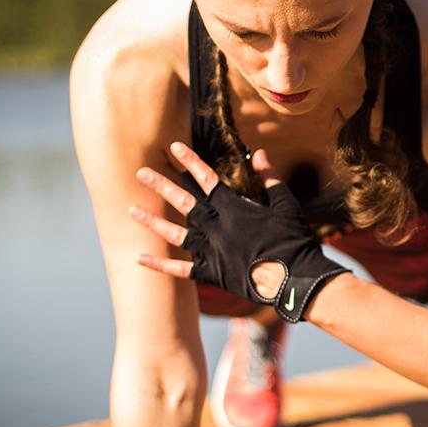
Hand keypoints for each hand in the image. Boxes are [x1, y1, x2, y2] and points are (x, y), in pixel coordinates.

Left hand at [129, 142, 348, 320]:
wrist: (295, 279)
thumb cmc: (295, 241)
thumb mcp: (286, 205)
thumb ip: (270, 178)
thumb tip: (260, 153)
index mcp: (235, 209)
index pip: (207, 179)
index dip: (190, 162)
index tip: (174, 147)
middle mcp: (218, 228)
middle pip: (184, 203)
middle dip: (161, 186)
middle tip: (140, 173)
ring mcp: (212, 252)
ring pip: (176, 234)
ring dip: (153, 222)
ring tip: (132, 211)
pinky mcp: (213, 274)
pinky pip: (182, 269)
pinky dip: (161, 265)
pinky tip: (140, 258)